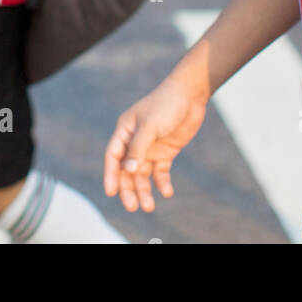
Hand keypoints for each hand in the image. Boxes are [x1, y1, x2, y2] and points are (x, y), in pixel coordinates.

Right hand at [103, 75, 207, 212]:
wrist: (190, 95)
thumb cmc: (166, 104)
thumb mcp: (150, 125)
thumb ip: (138, 148)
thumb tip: (128, 171)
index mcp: (125, 131)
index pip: (113, 156)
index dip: (111, 174)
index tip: (111, 193)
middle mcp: (135, 141)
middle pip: (127, 170)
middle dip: (129, 189)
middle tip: (133, 207)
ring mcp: (151, 147)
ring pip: (143, 174)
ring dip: (144, 190)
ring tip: (149, 207)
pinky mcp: (166, 152)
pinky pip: (160, 171)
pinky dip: (162, 182)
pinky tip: (167, 192)